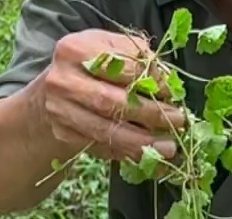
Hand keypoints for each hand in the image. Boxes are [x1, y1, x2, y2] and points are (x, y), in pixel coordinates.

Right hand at [39, 30, 184, 161]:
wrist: (54, 91)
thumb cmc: (92, 68)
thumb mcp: (110, 49)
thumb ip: (137, 59)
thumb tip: (168, 84)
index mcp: (76, 50)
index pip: (121, 65)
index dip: (151, 80)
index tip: (172, 92)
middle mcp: (63, 80)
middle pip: (112, 102)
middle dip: (150, 114)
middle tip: (178, 121)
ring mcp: (61, 110)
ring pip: (107, 131)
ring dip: (142, 142)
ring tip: (168, 147)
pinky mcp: (65, 134)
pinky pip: (101, 147)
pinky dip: (128, 152)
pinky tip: (148, 155)